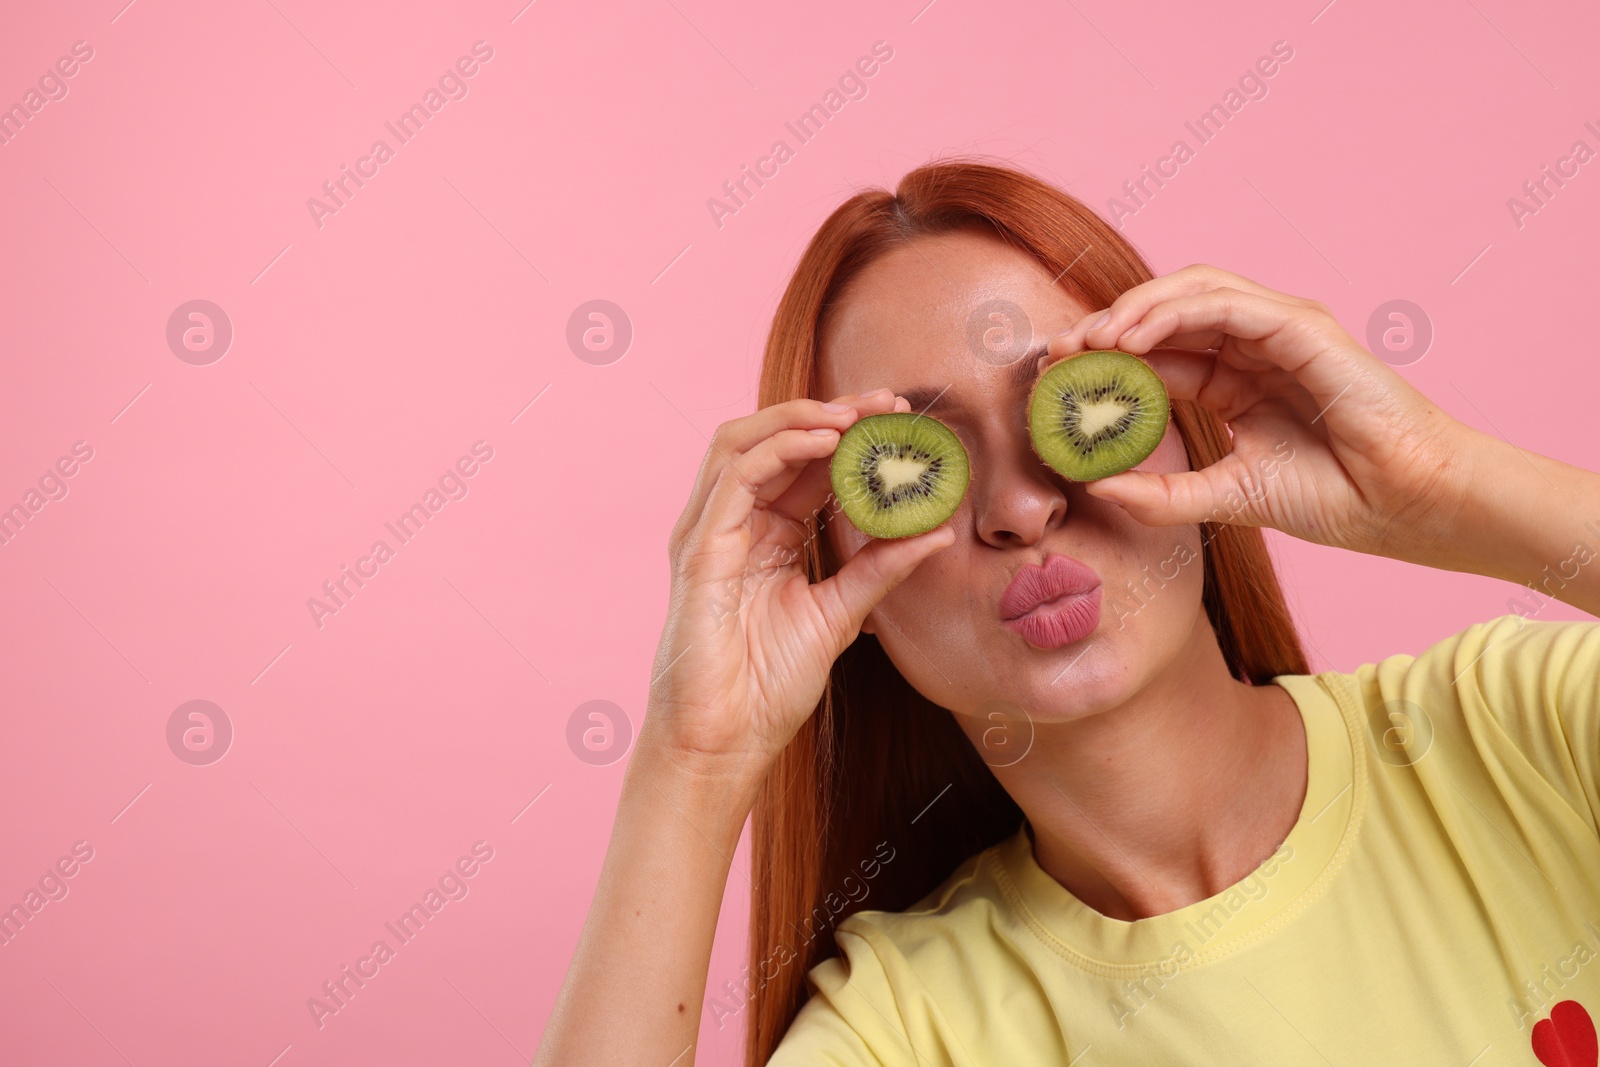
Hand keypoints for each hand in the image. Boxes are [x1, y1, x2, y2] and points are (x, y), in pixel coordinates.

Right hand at [643, 389, 955, 778]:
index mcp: (764, 534)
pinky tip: (824, 443)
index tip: (898, 420)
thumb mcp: (841, 614)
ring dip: (799, 417)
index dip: (848, 434)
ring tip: (854, 416)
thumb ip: (882, 568)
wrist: (727, 741)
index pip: (803, 463)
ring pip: (742, 442)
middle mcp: (732, 523)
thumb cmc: (769, 686)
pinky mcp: (699, 548)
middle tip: (886, 405)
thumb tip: (938, 533)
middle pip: (773, 440)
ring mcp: (709, 532)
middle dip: (829, 412)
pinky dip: (779, 448)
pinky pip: (735, 477)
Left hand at [1046, 264, 1475, 565]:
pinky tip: (1131, 338)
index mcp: (1234, 381)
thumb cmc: (1334, 498)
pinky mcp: (1301, 325)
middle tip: (1057, 353)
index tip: (1055, 378)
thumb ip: (1163, 494)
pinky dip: (1172, 312)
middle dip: (1106, 327)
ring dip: (1131, 310)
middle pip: (1165, 314)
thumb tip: (1096, 488)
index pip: (1156, 354)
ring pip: (1190, 293)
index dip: (1103, 360)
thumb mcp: (1227, 496)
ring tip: (1088, 341)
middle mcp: (1252, 346)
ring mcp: (1278, 329)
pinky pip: (1224, 303)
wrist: (1405, 505)